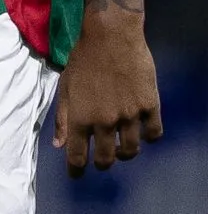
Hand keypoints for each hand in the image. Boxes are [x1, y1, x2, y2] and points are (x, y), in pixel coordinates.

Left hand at [58, 10, 164, 173]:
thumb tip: (59, 145)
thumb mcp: (66, 89)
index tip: (76, 175)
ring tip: (122, 149)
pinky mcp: (149, 105)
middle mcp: (105, 121)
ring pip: (131, 150)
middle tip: (102, 161)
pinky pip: (153, 133)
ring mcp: (129, 115)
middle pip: (107, 158)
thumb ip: (63, 119)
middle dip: (102, 164)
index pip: (78, 155)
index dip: (76, 170)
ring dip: (126, 154)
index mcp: (81, 118)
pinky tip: (143, 134)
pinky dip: (148, 138)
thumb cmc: (83, 60)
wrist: (111, 38)